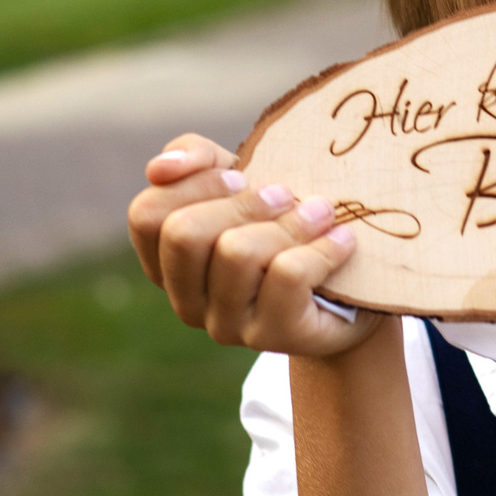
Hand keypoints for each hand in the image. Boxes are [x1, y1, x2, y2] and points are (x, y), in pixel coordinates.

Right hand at [127, 134, 379, 355]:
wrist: (348, 290)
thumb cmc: (281, 226)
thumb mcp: (237, 182)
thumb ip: (195, 159)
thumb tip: (159, 168)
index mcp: (166, 263)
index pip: (146, 216)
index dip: (192, 185)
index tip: (239, 176)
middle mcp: (186, 301)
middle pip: (185, 234)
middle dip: (242, 203)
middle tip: (284, 194)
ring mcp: (226, 325)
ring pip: (238, 253)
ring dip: (289, 222)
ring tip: (322, 213)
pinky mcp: (272, 336)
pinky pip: (287, 275)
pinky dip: (321, 248)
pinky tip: (342, 240)